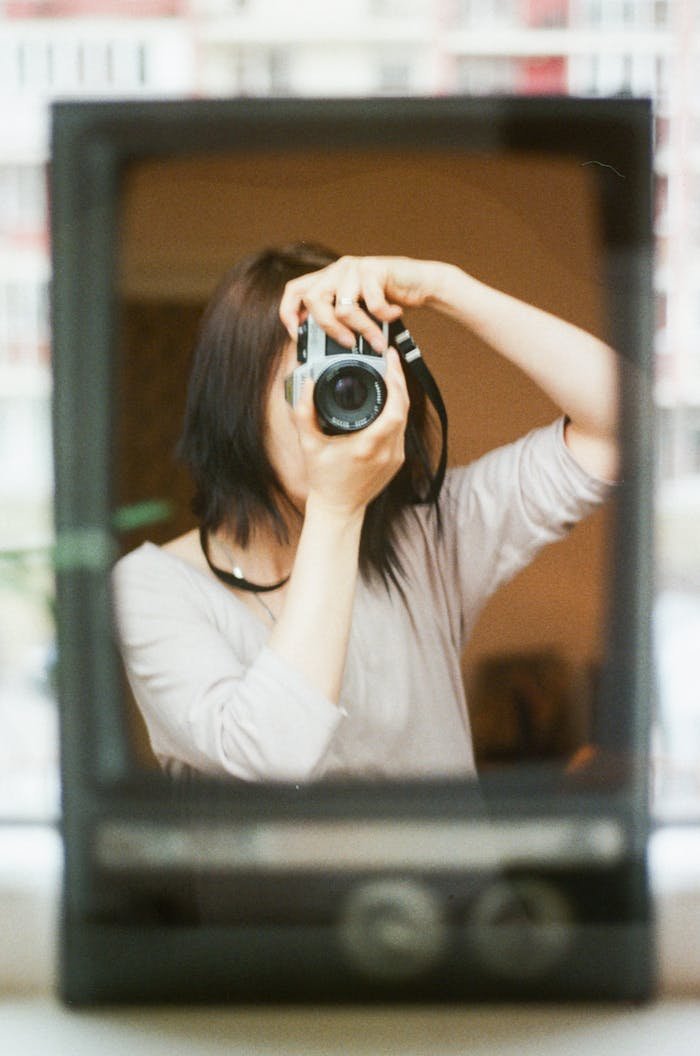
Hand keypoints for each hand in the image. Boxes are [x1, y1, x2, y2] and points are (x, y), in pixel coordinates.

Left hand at [279, 255, 445, 352]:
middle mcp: (338, 270)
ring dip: (363, 329)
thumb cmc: (391, 298)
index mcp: (329, 278)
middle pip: (313, 300)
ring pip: (343, 307)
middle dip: (328, 328)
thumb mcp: (360, 310)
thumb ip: (342, 320)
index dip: (288, 313)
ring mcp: (355, 267)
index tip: (298, 336)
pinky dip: (384, 316)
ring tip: (377, 339)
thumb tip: (324, 349)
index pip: (294, 290)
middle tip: (348, 343)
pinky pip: (371, 303)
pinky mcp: (374, 268)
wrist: (423, 281)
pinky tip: (394, 314)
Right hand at [293, 346, 409, 518]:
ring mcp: (395, 457)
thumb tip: (306, 384)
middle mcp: (387, 451)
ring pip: (405, 417)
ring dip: (400, 393)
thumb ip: (304, 414)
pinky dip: (397, 410)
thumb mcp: (308, 446)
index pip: (394, 407)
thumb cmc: (323, 479)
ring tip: (389, 372)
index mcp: (368, 446)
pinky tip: (389, 398)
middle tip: (390, 358)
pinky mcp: (397, 460)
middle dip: (399, 379)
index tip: (389, 360)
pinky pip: (401, 428)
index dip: (396, 381)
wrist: (338, 508)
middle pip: (404, 407)